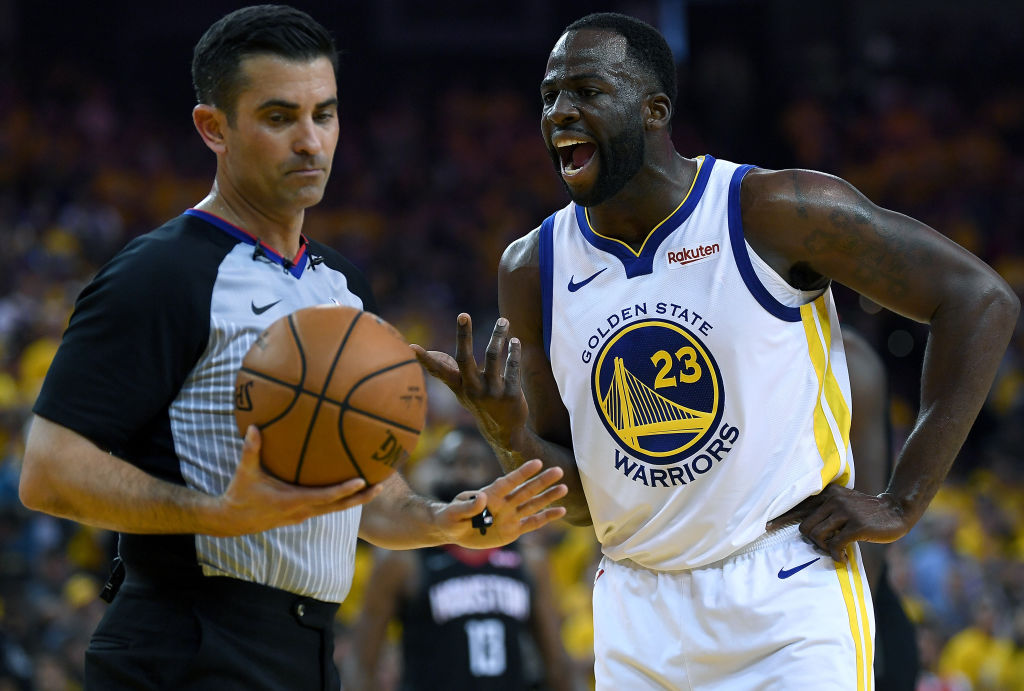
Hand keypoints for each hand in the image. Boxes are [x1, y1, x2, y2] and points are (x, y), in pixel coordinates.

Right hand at [210, 425, 384, 535]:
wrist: (232, 521)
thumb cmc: (240, 495)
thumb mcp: (245, 473)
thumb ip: (251, 450)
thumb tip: (253, 427)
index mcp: (292, 501)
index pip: (325, 497)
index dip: (344, 490)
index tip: (362, 481)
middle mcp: (302, 511)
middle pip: (338, 506)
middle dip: (360, 498)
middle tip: (381, 486)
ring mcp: (303, 515)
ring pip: (335, 509)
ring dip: (354, 500)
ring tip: (374, 487)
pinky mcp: (301, 515)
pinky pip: (326, 507)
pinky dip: (340, 499)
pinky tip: (349, 488)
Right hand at [411, 313, 528, 446]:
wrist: (504, 432)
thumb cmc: (479, 404)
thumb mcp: (460, 390)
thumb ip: (444, 371)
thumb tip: (415, 352)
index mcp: (459, 386)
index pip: (438, 371)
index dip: (425, 360)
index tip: (411, 347)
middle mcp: (472, 389)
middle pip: (464, 358)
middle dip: (463, 336)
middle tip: (463, 315)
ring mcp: (492, 392)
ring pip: (492, 357)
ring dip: (498, 336)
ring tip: (504, 321)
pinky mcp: (511, 394)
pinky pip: (512, 367)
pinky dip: (514, 351)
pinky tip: (515, 342)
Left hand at [434, 459, 567, 548]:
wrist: (453, 531)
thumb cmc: (450, 518)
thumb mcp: (453, 513)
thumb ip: (466, 506)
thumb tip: (481, 498)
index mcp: (490, 495)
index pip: (509, 482)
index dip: (522, 472)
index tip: (537, 462)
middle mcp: (504, 503)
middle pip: (526, 490)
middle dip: (542, 481)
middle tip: (559, 470)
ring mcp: (510, 516)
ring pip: (533, 504)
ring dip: (548, 496)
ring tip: (564, 488)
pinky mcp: (513, 530)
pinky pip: (533, 523)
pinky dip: (547, 517)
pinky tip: (562, 511)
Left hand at [766, 484, 909, 562]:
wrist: (895, 511)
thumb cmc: (865, 512)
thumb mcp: (842, 505)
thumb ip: (824, 512)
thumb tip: (802, 528)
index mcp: (827, 494)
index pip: (798, 506)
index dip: (782, 518)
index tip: (767, 527)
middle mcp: (833, 499)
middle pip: (805, 527)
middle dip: (813, 542)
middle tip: (828, 547)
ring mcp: (845, 511)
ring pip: (817, 536)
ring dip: (825, 549)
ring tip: (838, 551)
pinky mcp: (856, 525)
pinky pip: (835, 544)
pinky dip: (837, 555)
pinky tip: (844, 557)